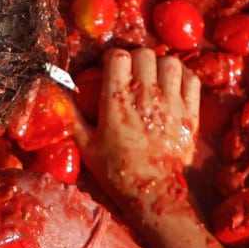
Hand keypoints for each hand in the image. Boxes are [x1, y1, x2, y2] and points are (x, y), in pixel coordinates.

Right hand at [73, 48, 201, 225]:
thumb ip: (72, 116)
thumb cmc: (116, 171)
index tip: (111, 67)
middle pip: (144, 54)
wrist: (153, 193)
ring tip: (154, 76)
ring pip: (169, 62)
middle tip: (133, 71)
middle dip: (136, 57)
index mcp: (116, 101)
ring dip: (160, 64)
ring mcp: (171, 104)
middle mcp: (145, 97)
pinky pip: (191, 79)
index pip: (117, 56)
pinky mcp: (190, 113)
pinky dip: (183, 76)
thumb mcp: (86, 145)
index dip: (113, 57)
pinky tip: (173, 85)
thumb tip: (57, 91)